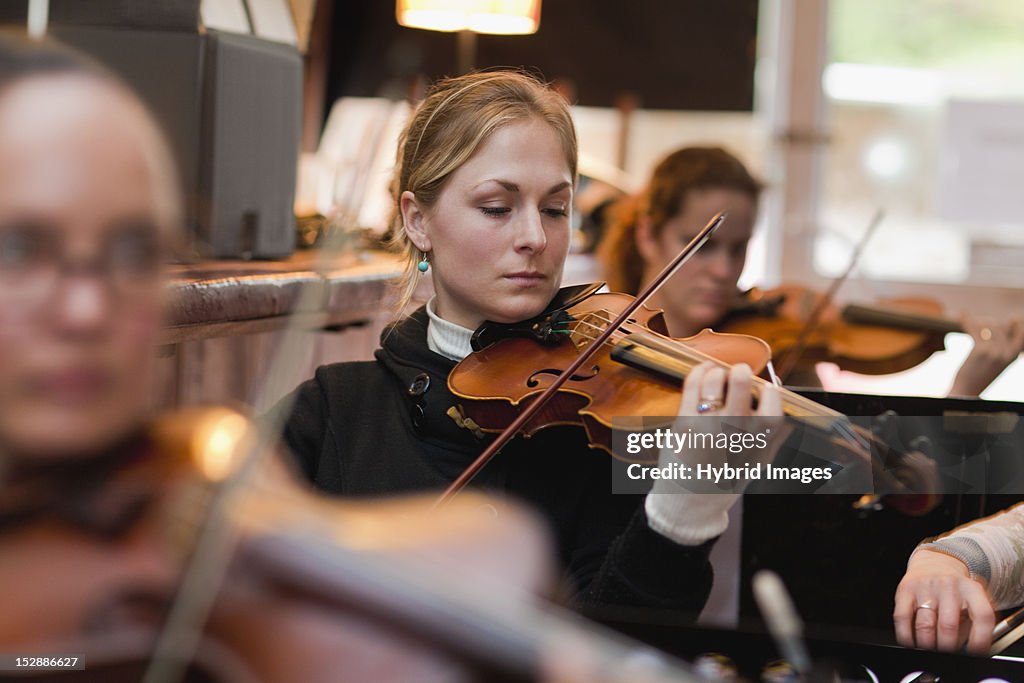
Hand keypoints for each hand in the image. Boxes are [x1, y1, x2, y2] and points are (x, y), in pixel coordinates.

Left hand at [674, 362, 787, 485]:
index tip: (767, 386)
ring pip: (714, 380)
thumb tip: (790, 408)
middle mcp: (734, 433)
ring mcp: (707, 427)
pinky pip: (693, 386)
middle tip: (741, 369)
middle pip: (741, 384)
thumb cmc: (726, 479)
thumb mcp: (758, 462)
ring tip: (718, 374)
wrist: (691, 502)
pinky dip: (699, 372)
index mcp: (758, 442)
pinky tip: (704, 372)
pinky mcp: (685, 424)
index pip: (773, 405)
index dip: (771, 391)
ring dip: (717, 372)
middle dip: (741, 371)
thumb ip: (776, 436)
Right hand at [893, 548, 995, 653]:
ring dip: (928, 645)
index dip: (980, 639)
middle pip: (949, 625)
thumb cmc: (955, 591)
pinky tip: (912, 642)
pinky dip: (906, 637)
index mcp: (972, 589)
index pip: (982, 616)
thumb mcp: (971, 602)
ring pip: (925, 626)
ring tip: (931, 649)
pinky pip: (902, 619)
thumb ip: (972, 624)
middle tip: (947, 653)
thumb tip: (966, 649)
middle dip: (947, 647)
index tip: (974, 652)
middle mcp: (949, 585)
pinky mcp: (905, 589)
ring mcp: (925, 586)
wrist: (934, 564)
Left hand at [949, 316, 1023, 395]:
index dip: (1018, 326)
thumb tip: (999, 330)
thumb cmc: (979, 376)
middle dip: (989, 323)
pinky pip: (975, 330)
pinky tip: (962, 318)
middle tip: (979, 323)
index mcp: (1012, 357)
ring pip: (988, 327)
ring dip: (977, 323)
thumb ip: (1002, 350)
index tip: (1012, 319)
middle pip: (1000, 327)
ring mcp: (994, 352)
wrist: (966, 391)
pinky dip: (967, 323)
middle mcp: (1006, 354)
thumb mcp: (997, 364)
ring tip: (969, 322)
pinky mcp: (980, 350)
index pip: (1021, 336)